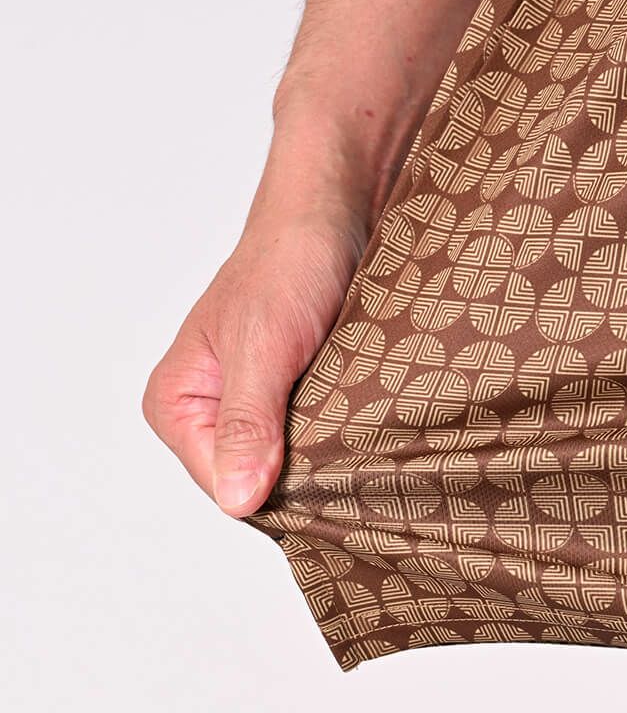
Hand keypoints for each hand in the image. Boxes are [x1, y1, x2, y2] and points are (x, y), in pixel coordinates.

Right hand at [142, 196, 368, 517]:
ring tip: (356, 427)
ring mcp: (255, 402)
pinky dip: (341, 429)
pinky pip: (317, 434)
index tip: (324, 475)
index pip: (224, 485)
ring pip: (292, 460)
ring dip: (326, 449)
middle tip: (348, 449)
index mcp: (177, 403)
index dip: (273, 488)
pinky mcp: (296, 391)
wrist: (335, 213)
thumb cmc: (289, 264)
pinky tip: (363, 418)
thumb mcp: (264, 348)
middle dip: (301, 469)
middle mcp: (209, 409)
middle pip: (257, 478)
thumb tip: (237, 499)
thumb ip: (247, 424)